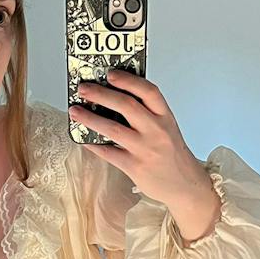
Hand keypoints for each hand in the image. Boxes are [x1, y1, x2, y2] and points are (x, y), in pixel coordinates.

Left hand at [68, 69, 208, 207]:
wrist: (184, 185)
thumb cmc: (172, 155)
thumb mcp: (166, 128)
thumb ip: (147, 114)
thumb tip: (114, 99)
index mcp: (165, 117)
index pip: (148, 91)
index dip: (128, 80)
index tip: (110, 73)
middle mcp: (156, 131)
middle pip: (126, 105)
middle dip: (100, 94)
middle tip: (84, 89)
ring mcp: (145, 149)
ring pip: (112, 128)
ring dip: (89, 118)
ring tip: (75, 111)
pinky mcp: (135, 167)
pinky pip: (108, 152)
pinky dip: (92, 143)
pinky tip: (82, 137)